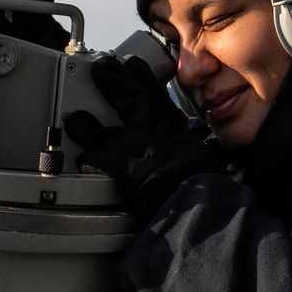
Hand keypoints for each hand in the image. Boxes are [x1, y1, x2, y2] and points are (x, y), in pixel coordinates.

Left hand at [65, 56, 218, 219]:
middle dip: (117, 83)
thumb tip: (175, 168)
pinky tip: (83, 159)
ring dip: (92, 129)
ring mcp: (154, 157)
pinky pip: (106, 161)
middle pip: (138, 103)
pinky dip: (93, 160)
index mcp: (187, 144)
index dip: (147, 82)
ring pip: (115, 133)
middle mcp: (171, 143)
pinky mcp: (138, 175)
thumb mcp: (208, 177)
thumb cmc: (211, 209)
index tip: (135, 67)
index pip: (164, 105)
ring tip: (78, 122)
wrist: (213, 225)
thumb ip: (187, 166)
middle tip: (103, 68)